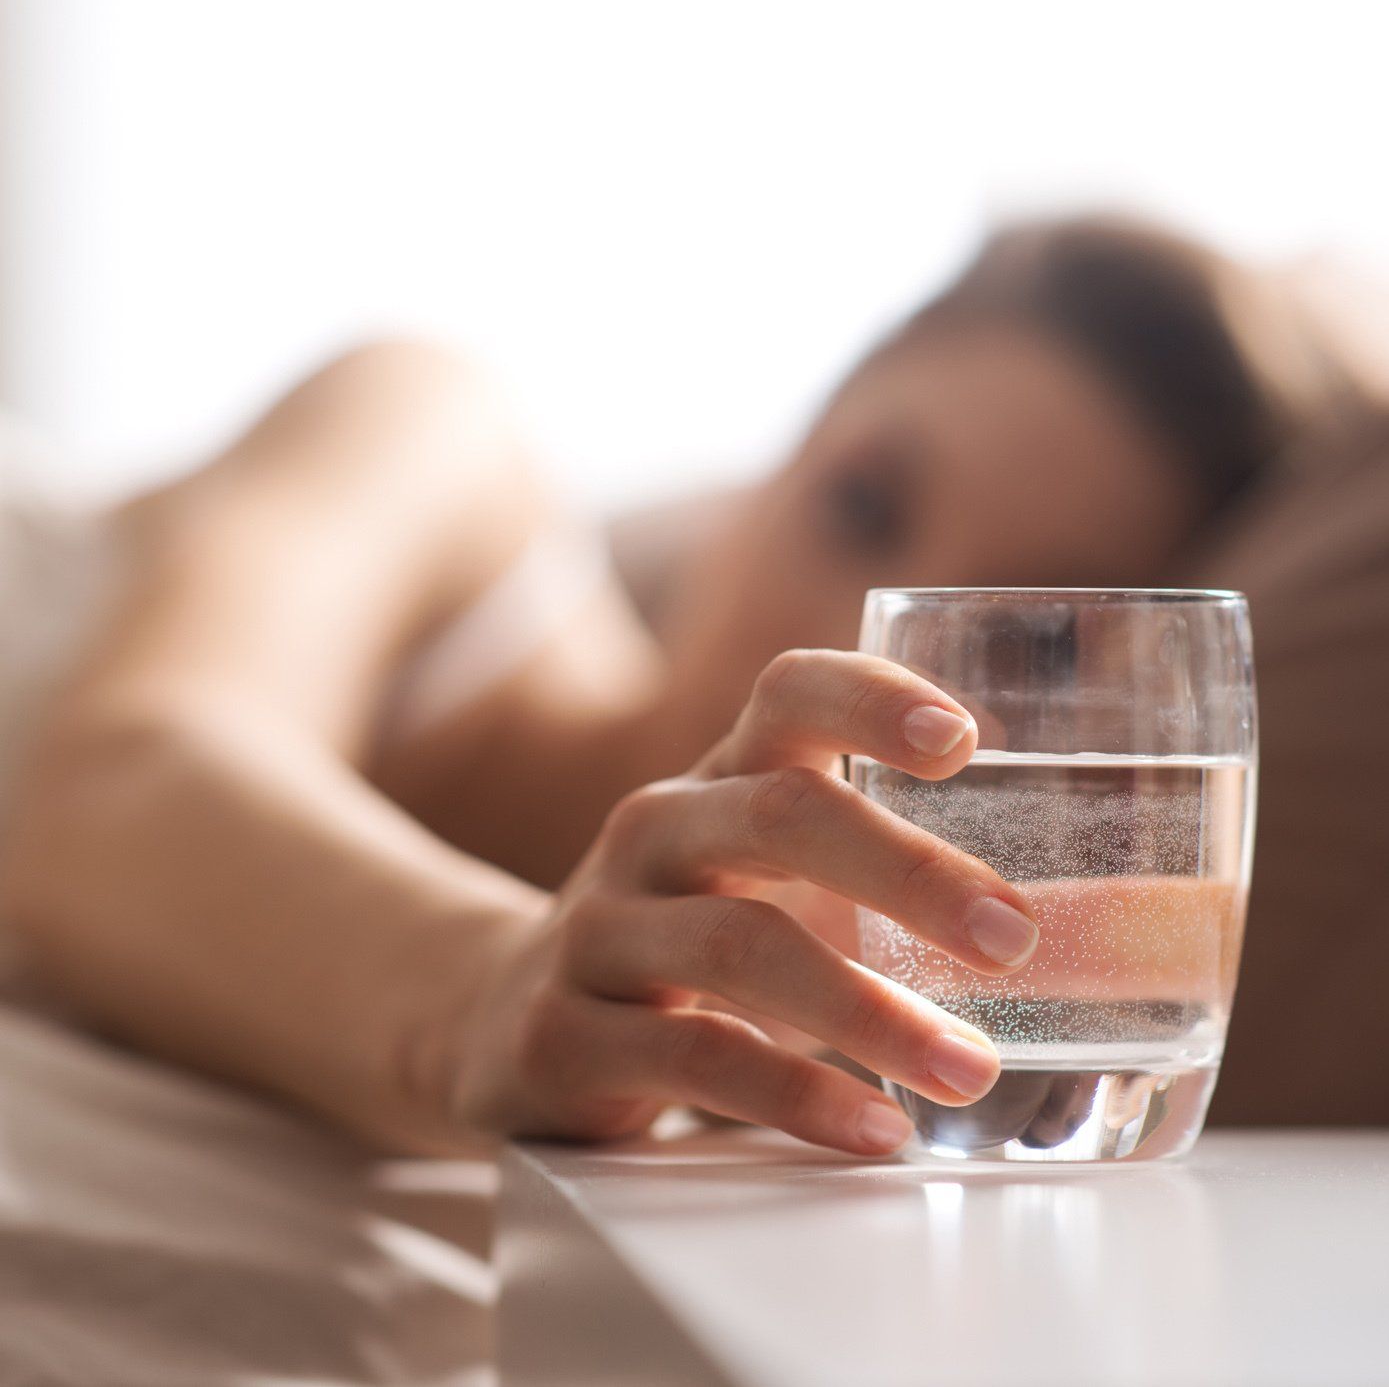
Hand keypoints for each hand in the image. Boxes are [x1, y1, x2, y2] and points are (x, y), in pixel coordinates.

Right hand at [452, 650, 1039, 1155]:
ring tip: (968, 1065)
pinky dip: (794, 1092)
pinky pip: (691, 1056)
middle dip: (907, 870)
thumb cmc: (683, 939)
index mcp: (718, 779)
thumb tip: (1088, 923)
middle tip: (1014, 938)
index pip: (788, 692)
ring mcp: (600, 929)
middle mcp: (655, 831)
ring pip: (740, 943)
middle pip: (778, 810)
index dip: (872, 698)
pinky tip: (872, 1128)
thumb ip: (875, 875)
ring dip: (870, 1009)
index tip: (966, 740)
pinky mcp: (564, 1033)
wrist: (505, 1013)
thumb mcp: (756, 877)